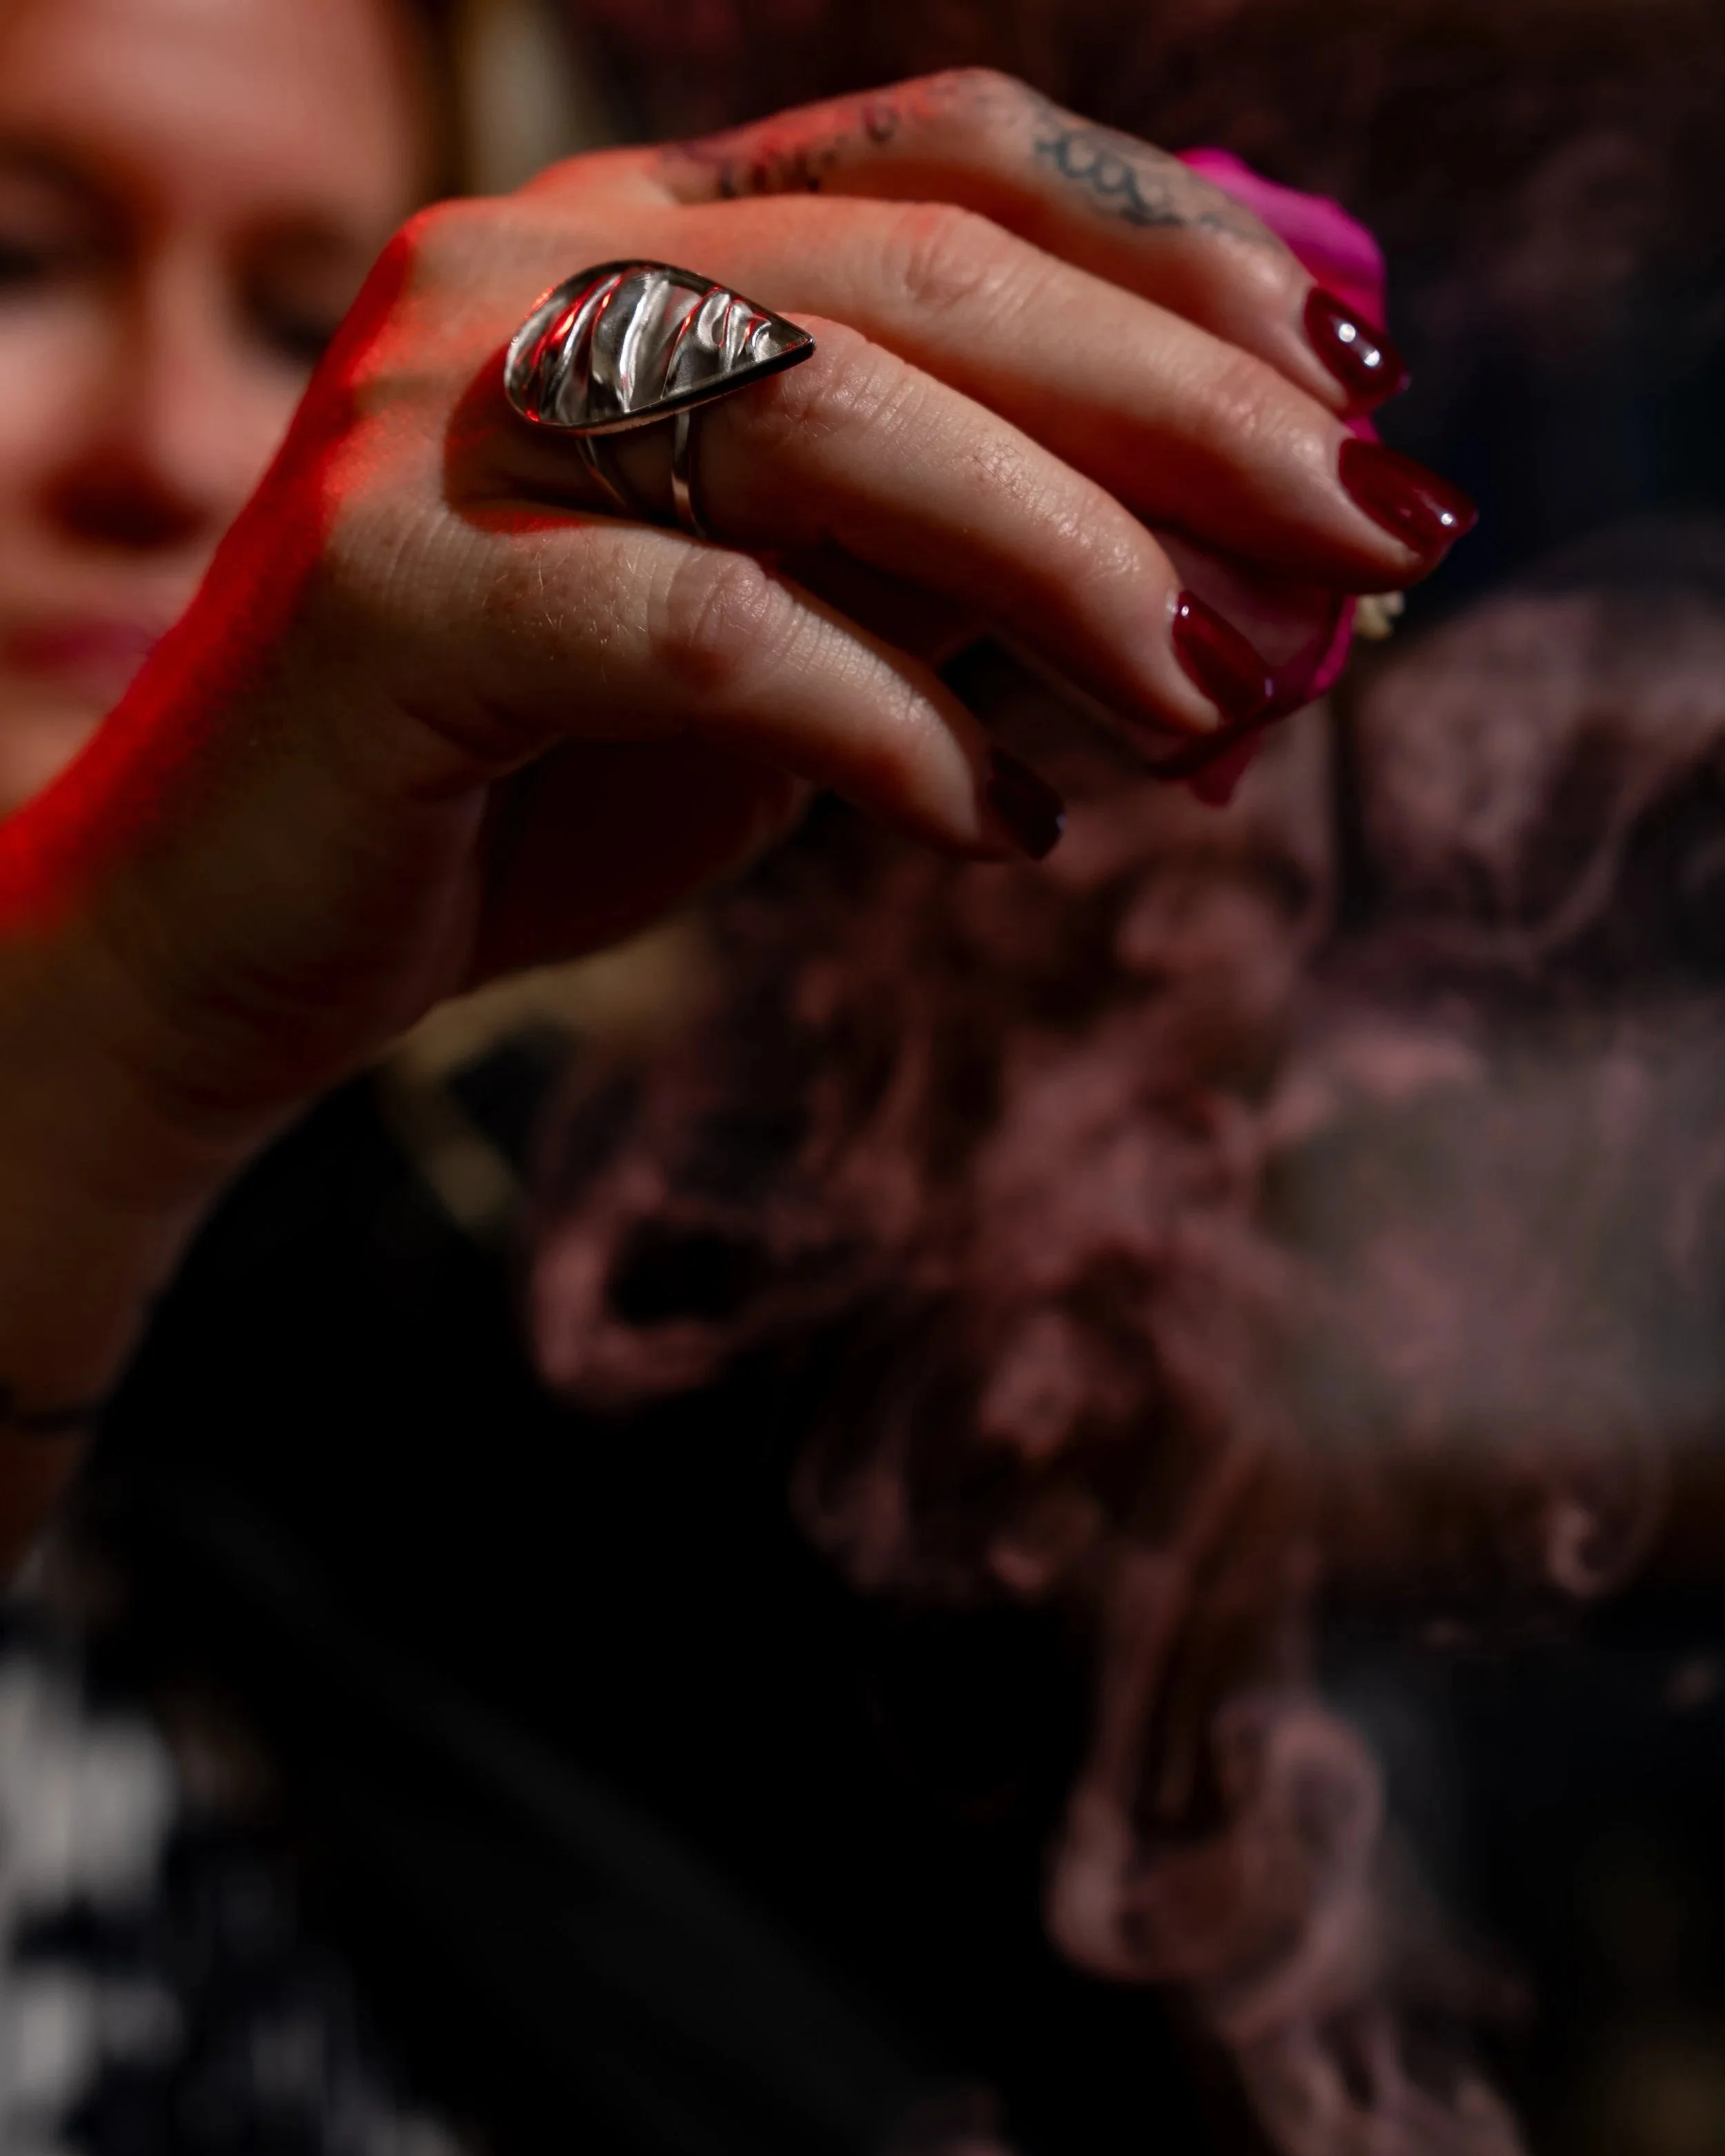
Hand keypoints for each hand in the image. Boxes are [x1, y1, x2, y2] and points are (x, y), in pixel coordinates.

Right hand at [0, 67, 1470, 1203]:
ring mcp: (445, 403)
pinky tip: (1002, 832)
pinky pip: (711, 634)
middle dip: (1198, 415)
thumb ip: (968, 562)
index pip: (954, 161)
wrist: (242, 931)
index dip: (1186, 253)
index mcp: (632, 228)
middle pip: (935, 280)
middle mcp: (532, 261)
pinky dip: (895, 733)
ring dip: (1078, 568)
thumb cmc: (530, 781)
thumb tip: (1247, 563)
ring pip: (836, 421)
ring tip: (1221, 704)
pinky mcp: (394, 582)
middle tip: (1378, 545)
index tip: (1362, 389)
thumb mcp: (791, 642)